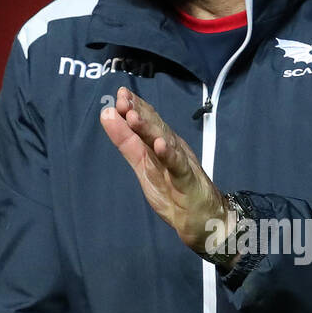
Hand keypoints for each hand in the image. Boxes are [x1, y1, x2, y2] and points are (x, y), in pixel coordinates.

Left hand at [99, 86, 231, 255]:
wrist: (204, 218)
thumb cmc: (173, 191)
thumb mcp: (143, 166)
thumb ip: (127, 142)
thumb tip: (107, 114)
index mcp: (161, 144)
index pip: (147, 121)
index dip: (134, 107)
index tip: (119, 94)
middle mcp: (172, 149)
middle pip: (155, 127)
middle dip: (139, 112)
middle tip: (123, 99)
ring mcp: (181, 164)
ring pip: (165, 143)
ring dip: (150, 129)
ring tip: (133, 116)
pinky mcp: (188, 182)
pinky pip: (178, 167)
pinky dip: (170, 156)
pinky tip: (161, 146)